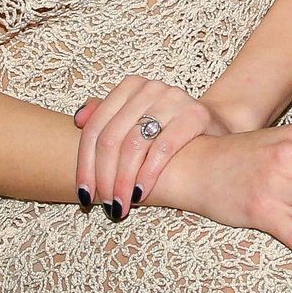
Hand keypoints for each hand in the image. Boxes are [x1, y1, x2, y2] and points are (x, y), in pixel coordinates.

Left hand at [73, 76, 227, 217]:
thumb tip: (78, 119)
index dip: (85, 164)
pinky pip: (162, 149)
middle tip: (105, 205)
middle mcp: (150, 88)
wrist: (213, 125)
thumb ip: (106, 117)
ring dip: (123, 181)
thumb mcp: (135, 120)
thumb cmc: (166, 129)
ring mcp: (173, 98)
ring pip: (133, 145)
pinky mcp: (195, 114)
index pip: (96, 128)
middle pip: (111, 138)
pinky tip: (141, 192)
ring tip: (121, 205)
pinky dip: (147, 174)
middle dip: (104, 177)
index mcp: (130, 87)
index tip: (84, 194)